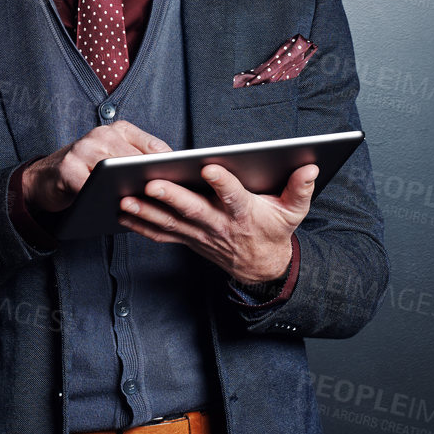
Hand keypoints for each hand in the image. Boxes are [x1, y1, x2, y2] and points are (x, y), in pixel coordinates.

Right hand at [22, 120, 170, 214]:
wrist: (45, 179)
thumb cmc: (90, 173)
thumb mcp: (117, 161)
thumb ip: (141, 164)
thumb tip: (177, 183)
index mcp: (121, 130)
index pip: (155, 146)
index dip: (170, 167)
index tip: (185, 184)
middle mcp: (103, 134)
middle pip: (136, 159)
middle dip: (151, 179)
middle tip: (169, 199)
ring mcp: (83, 148)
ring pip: (115, 169)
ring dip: (130, 189)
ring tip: (147, 205)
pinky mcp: (68, 167)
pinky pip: (91, 185)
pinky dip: (104, 199)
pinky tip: (117, 210)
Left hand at [117, 163, 320, 284]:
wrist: (261, 266)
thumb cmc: (274, 230)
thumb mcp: (294, 211)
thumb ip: (300, 188)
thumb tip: (310, 167)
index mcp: (245, 213)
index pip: (234, 196)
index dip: (223, 183)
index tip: (210, 167)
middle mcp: (220, 225)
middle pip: (194, 210)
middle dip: (172, 197)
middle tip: (152, 182)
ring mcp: (201, 235)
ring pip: (171, 223)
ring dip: (147, 211)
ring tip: (125, 198)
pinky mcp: (189, 240)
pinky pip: (162, 234)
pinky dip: (141, 225)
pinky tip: (123, 213)